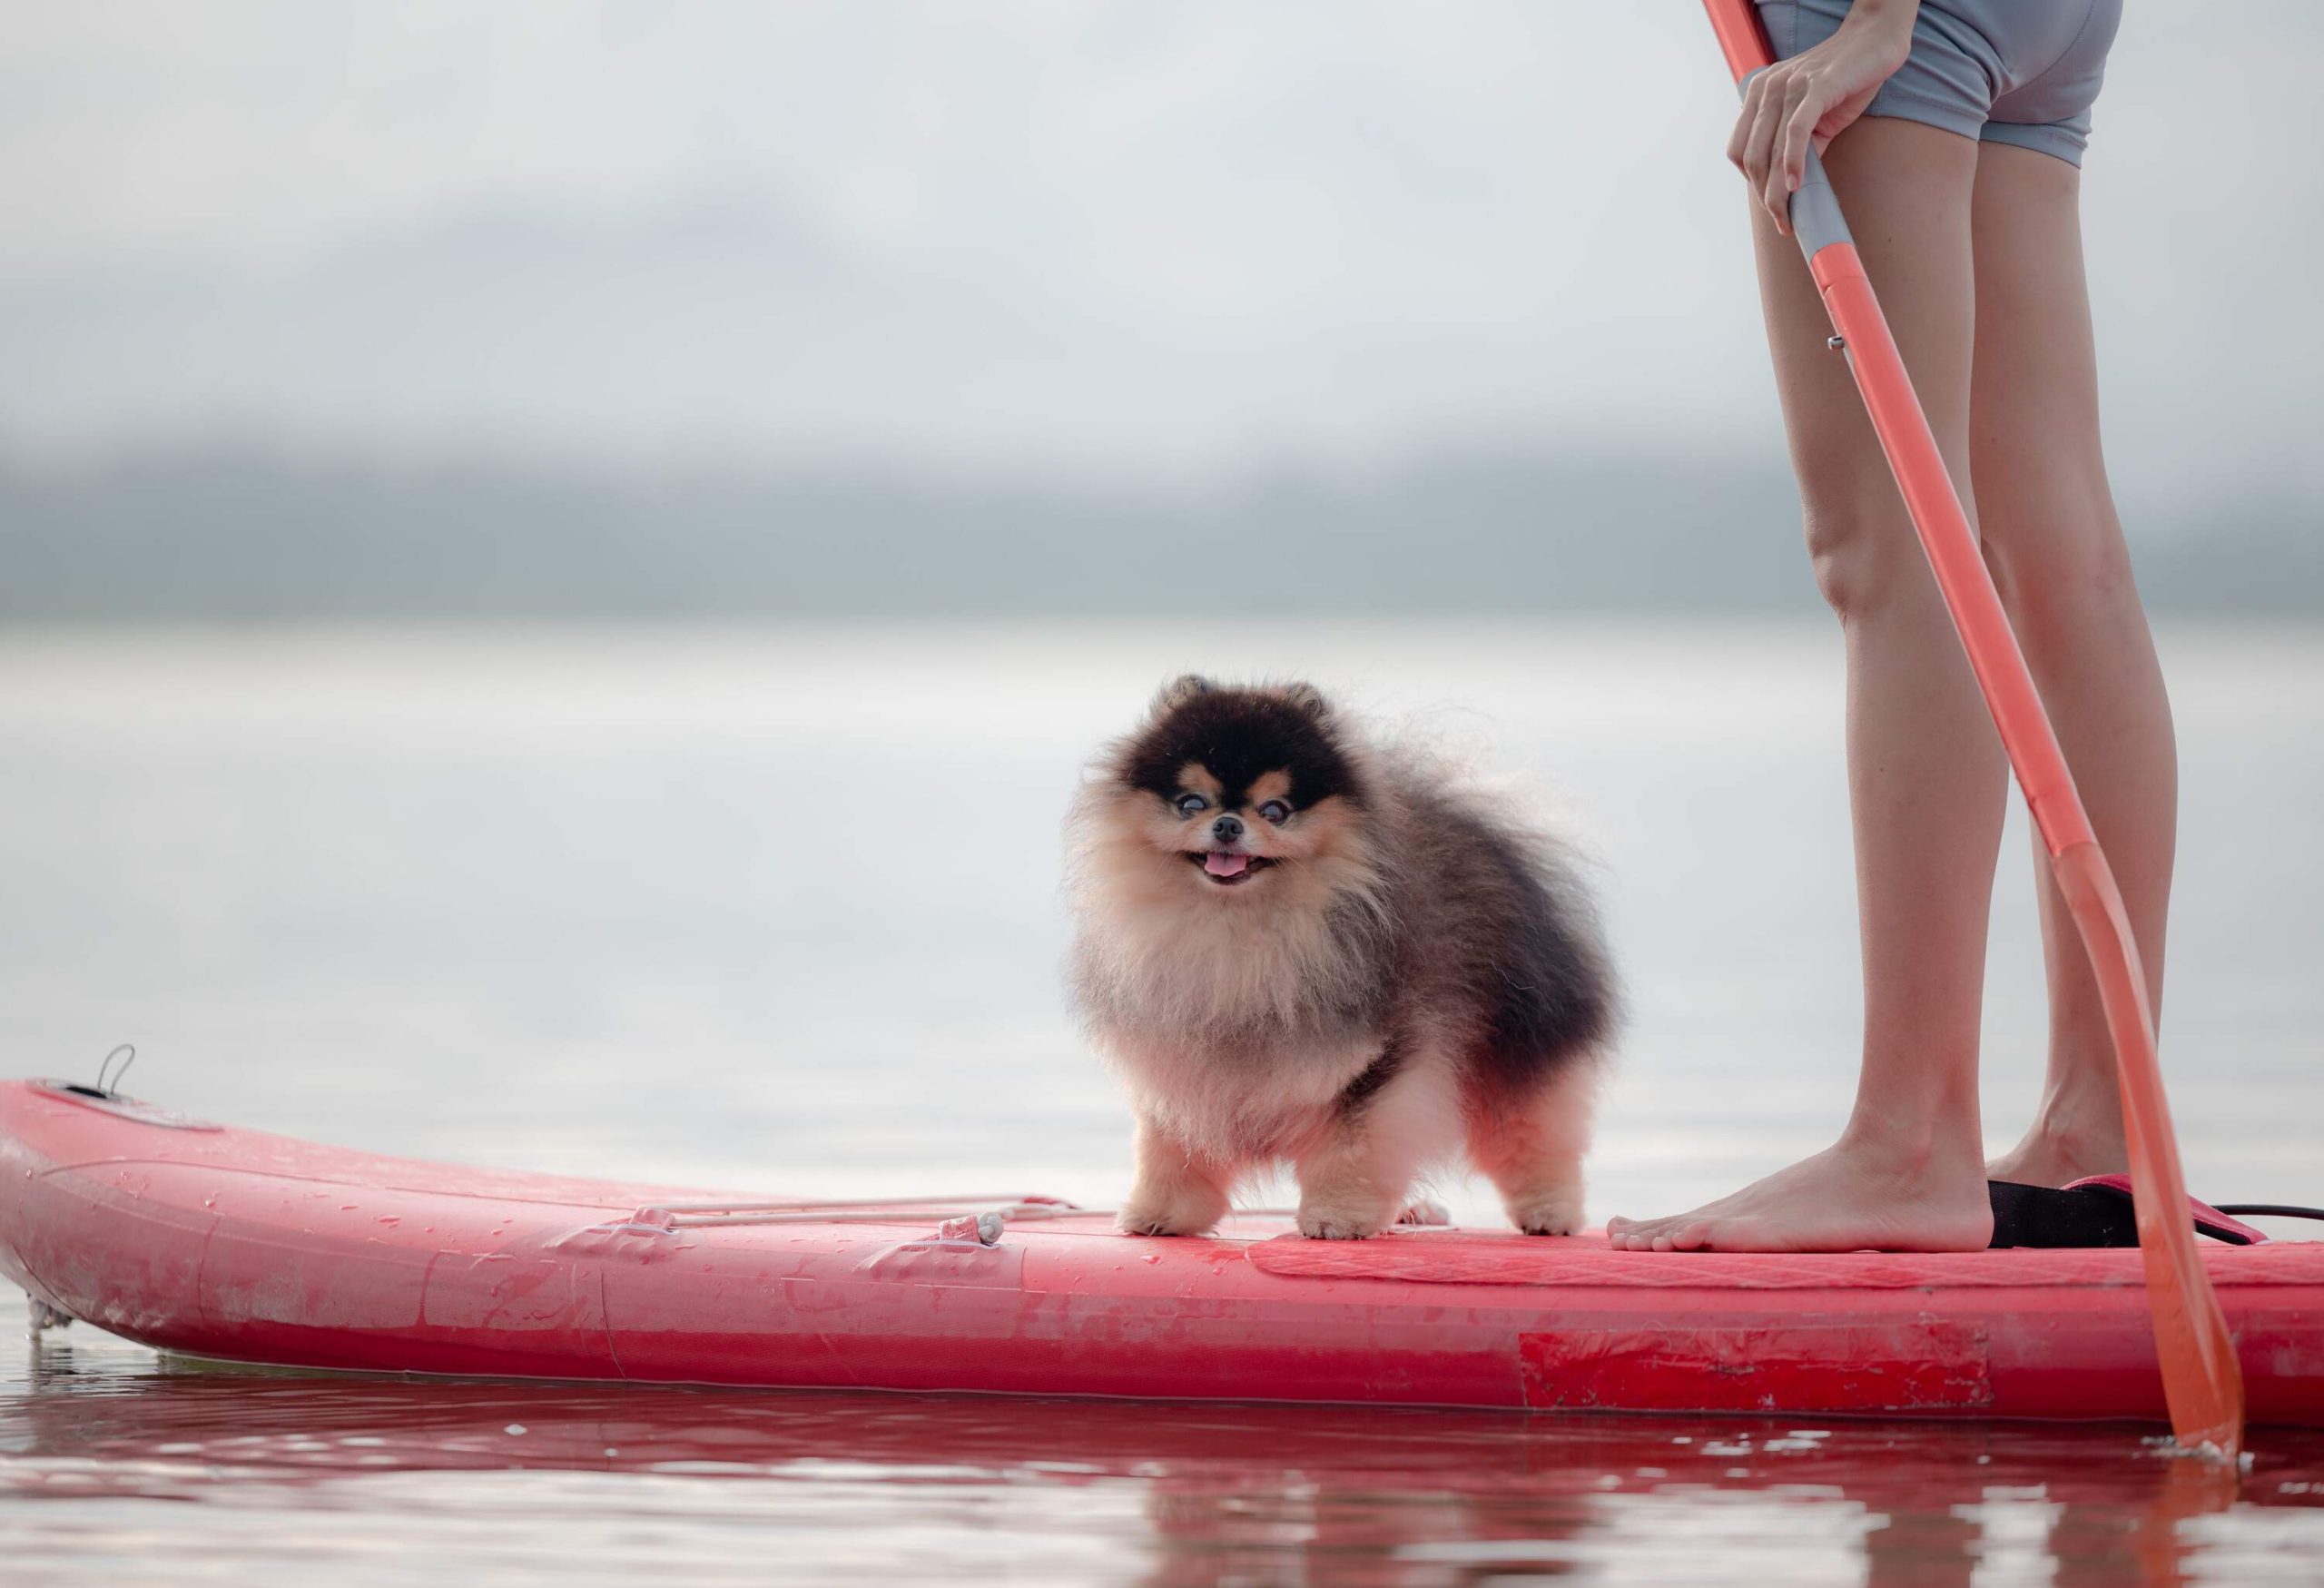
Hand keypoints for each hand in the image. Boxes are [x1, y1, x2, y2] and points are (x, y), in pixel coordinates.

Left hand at [1729, 0, 1917, 235]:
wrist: (1876, 39)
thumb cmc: (1846, 78)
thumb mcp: (1815, 114)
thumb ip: (1801, 145)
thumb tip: (1794, 185)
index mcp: (1759, 95)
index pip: (1741, 151)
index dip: (1752, 183)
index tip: (1771, 205)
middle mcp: (1767, 90)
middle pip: (1752, 157)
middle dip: (1765, 196)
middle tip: (1782, 222)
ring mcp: (1789, 87)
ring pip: (1772, 151)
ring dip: (1778, 192)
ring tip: (1788, 216)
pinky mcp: (1814, 88)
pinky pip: (1796, 133)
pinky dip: (1794, 164)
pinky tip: (1799, 186)